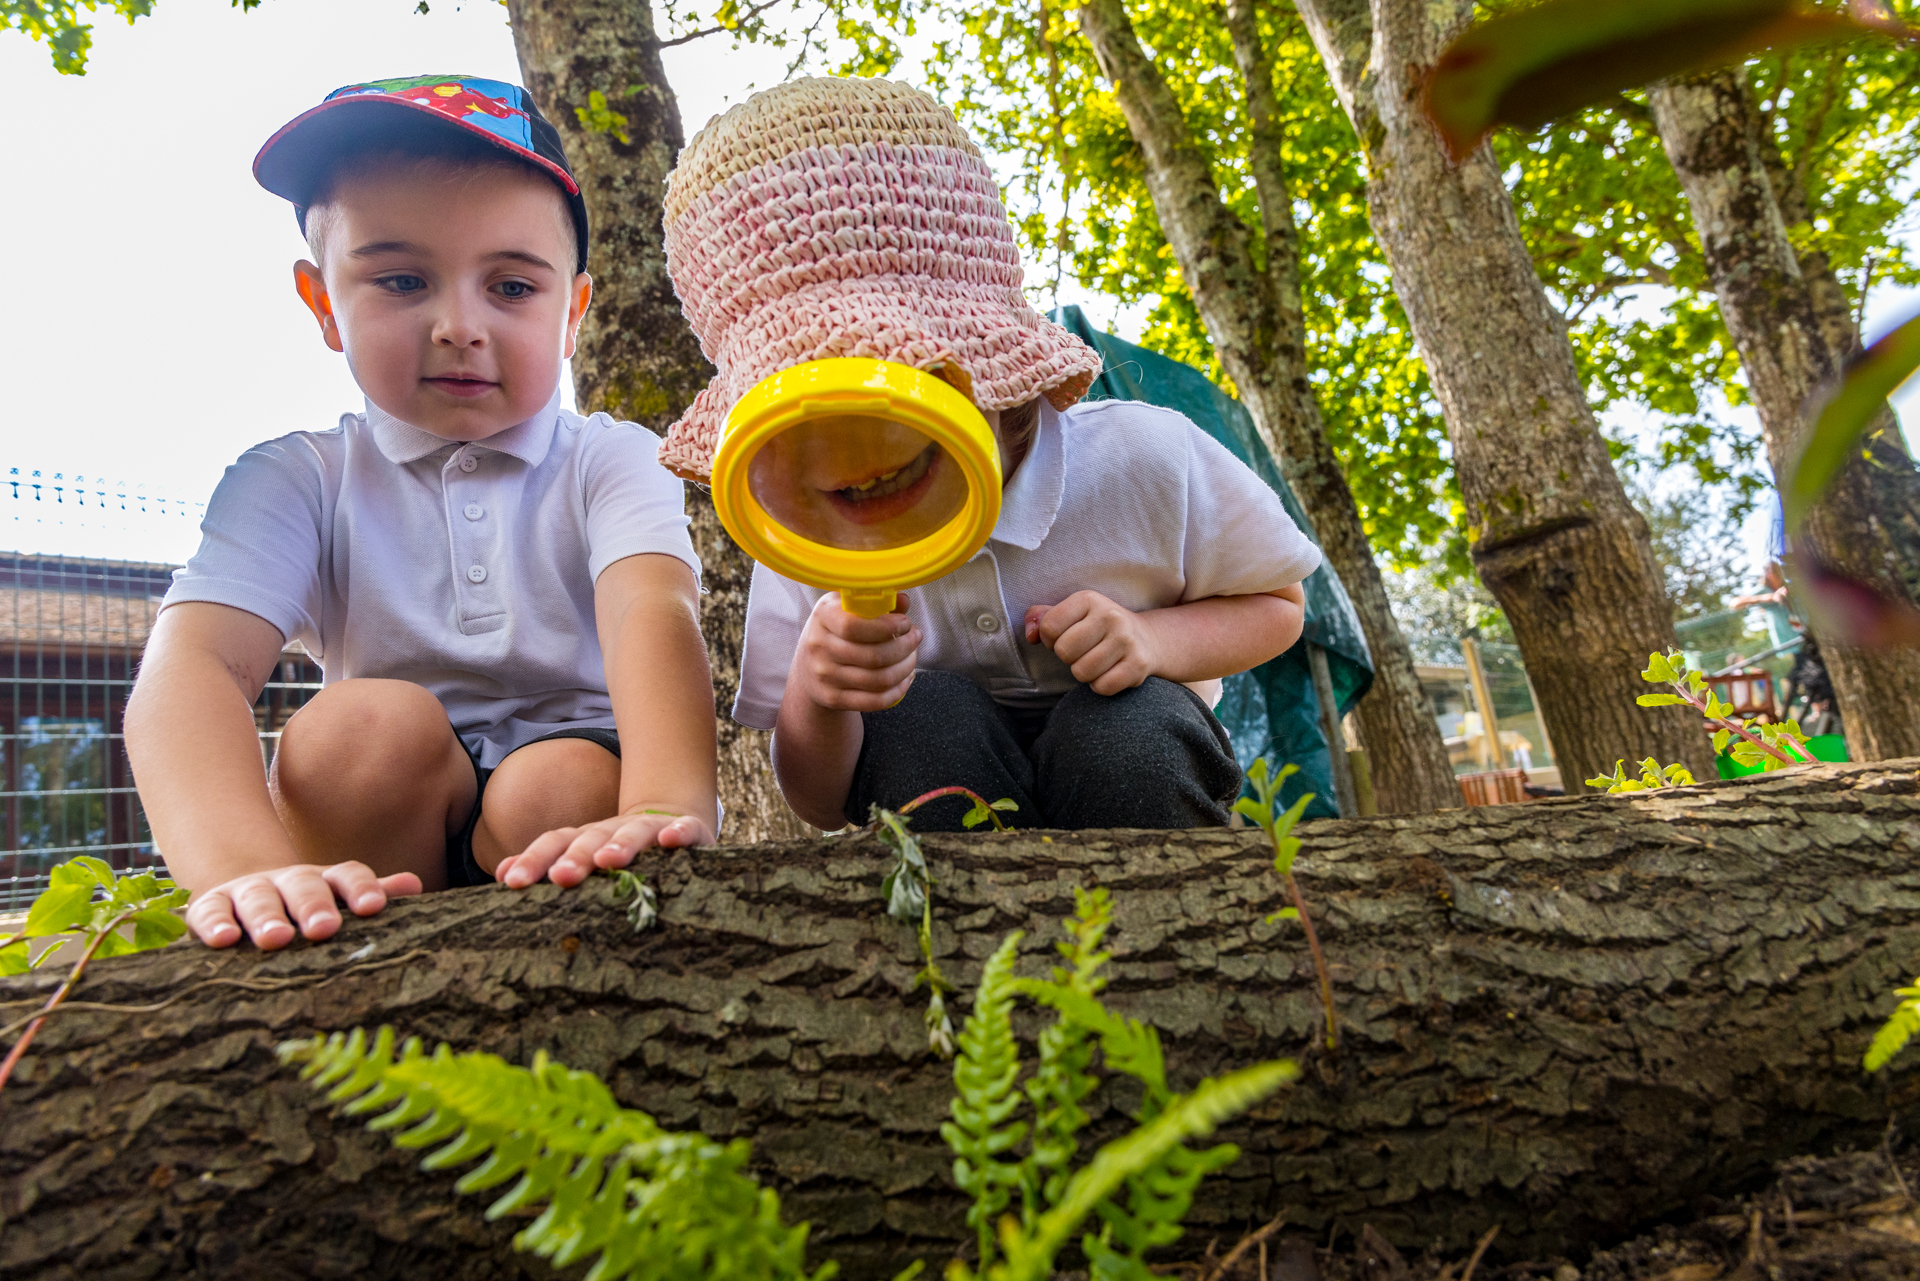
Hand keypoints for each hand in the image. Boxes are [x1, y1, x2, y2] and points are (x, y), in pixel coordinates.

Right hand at [185, 861, 421, 949]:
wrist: (242, 892)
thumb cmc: (303, 908)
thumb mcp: (336, 899)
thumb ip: (372, 893)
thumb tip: (415, 885)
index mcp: (324, 880)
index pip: (347, 875)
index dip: (361, 887)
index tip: (373, 907)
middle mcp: (287, 880)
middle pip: (303, 886)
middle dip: (314, 906)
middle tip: (323, 928)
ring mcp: (247, 890)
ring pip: (258, 898)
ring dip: (266, 917)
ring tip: (276, 938)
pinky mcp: (212, 905)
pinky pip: (211, 912)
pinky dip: (215, 923)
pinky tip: (224, 939)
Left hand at [496, 806, 715, 888]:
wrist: (673, 819)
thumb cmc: (622, 851)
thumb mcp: (587, 856)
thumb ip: (547, 863)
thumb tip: (502, 873)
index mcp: (587, 837)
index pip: (556, 843)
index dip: (534, 859)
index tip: (512, 882)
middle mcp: (615, 829)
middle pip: (591, 839)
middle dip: (575, 857)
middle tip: (560, 877)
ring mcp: (652, 828)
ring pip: (634, 832)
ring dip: (620, 844)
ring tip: (608, 860)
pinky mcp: (688, 830)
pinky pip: (684, 829)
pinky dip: (678, 831)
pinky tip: (671, 840)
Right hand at [789, 592, 920, 711]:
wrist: (809, 668)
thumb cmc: (838, 631)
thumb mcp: (850, 609)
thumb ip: (878, 603)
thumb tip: (903, 600)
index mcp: (823, 615)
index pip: (854, 626)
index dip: (887, 627)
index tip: (906, 623)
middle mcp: (819, 646)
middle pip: (874, 656)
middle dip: (905, 647)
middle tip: (916, 638)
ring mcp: (824, 676)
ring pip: (879, 679)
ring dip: (906, 668)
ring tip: (912, 656)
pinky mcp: (833, 699)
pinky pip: (875, 701)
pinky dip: (898, 690)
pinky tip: (905, 678)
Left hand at [1025, 591, 1157, 694]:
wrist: (1146, 639)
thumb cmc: (1096, 628)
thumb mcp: (1070, 614)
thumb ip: (1041, 618)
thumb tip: (1030, 636)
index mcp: (1088, 599)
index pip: (1049, 627)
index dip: (1050, 639)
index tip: (1065, 637)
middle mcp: (1111, 616)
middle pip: (1064, 651)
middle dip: (1068, 657)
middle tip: (1082, 652)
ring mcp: (1127, 641)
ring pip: (1081, 672)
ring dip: (1084, 673)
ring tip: (1095, 661)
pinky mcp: (1138, 665)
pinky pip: (1102, 687)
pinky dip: (1100, 685)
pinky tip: (1109, 672)